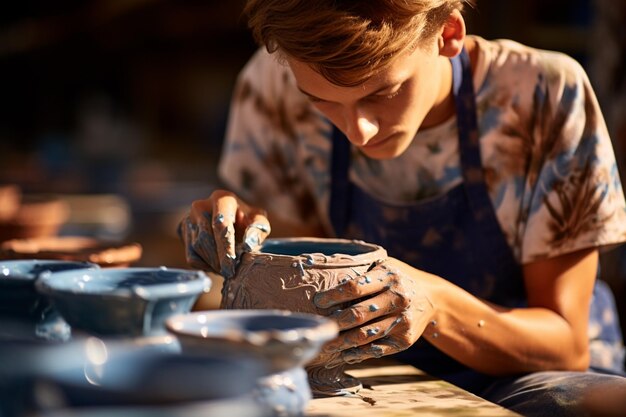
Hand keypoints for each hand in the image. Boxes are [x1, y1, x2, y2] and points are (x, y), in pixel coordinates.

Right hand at [178, 189, 269, 277]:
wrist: (233, 219)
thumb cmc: (248, 221)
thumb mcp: (259, 222)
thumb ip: (257, 230)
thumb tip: (249, 243)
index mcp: (221, 198)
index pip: (220, 225)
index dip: (225, 246)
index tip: (232, 265)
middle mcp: (200, 206)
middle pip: (205, 238)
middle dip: (218, 259)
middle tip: (231, 272)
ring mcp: (188, 218)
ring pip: (197, 248)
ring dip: (213, 263)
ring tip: (227, 269)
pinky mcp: (182, 231)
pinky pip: (191, 255)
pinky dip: (204, 265)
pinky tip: (217, 265)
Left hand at [313, 258, 434, 366]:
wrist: (432, 297)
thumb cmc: (397, 279)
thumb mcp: (384, 266)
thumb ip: (361, 271)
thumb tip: (325, 278)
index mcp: (389, 276)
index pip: (355, 287)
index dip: (333, 295)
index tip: (318, 301)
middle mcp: (397, 298)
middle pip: (358, 314)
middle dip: (334, 322)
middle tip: (319, 326)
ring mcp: (402, 320)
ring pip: (365, 335)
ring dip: (342, 342)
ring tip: (327, 344)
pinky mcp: (405, 339)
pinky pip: (377, 350)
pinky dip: (358, 353)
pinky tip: (345, 353)